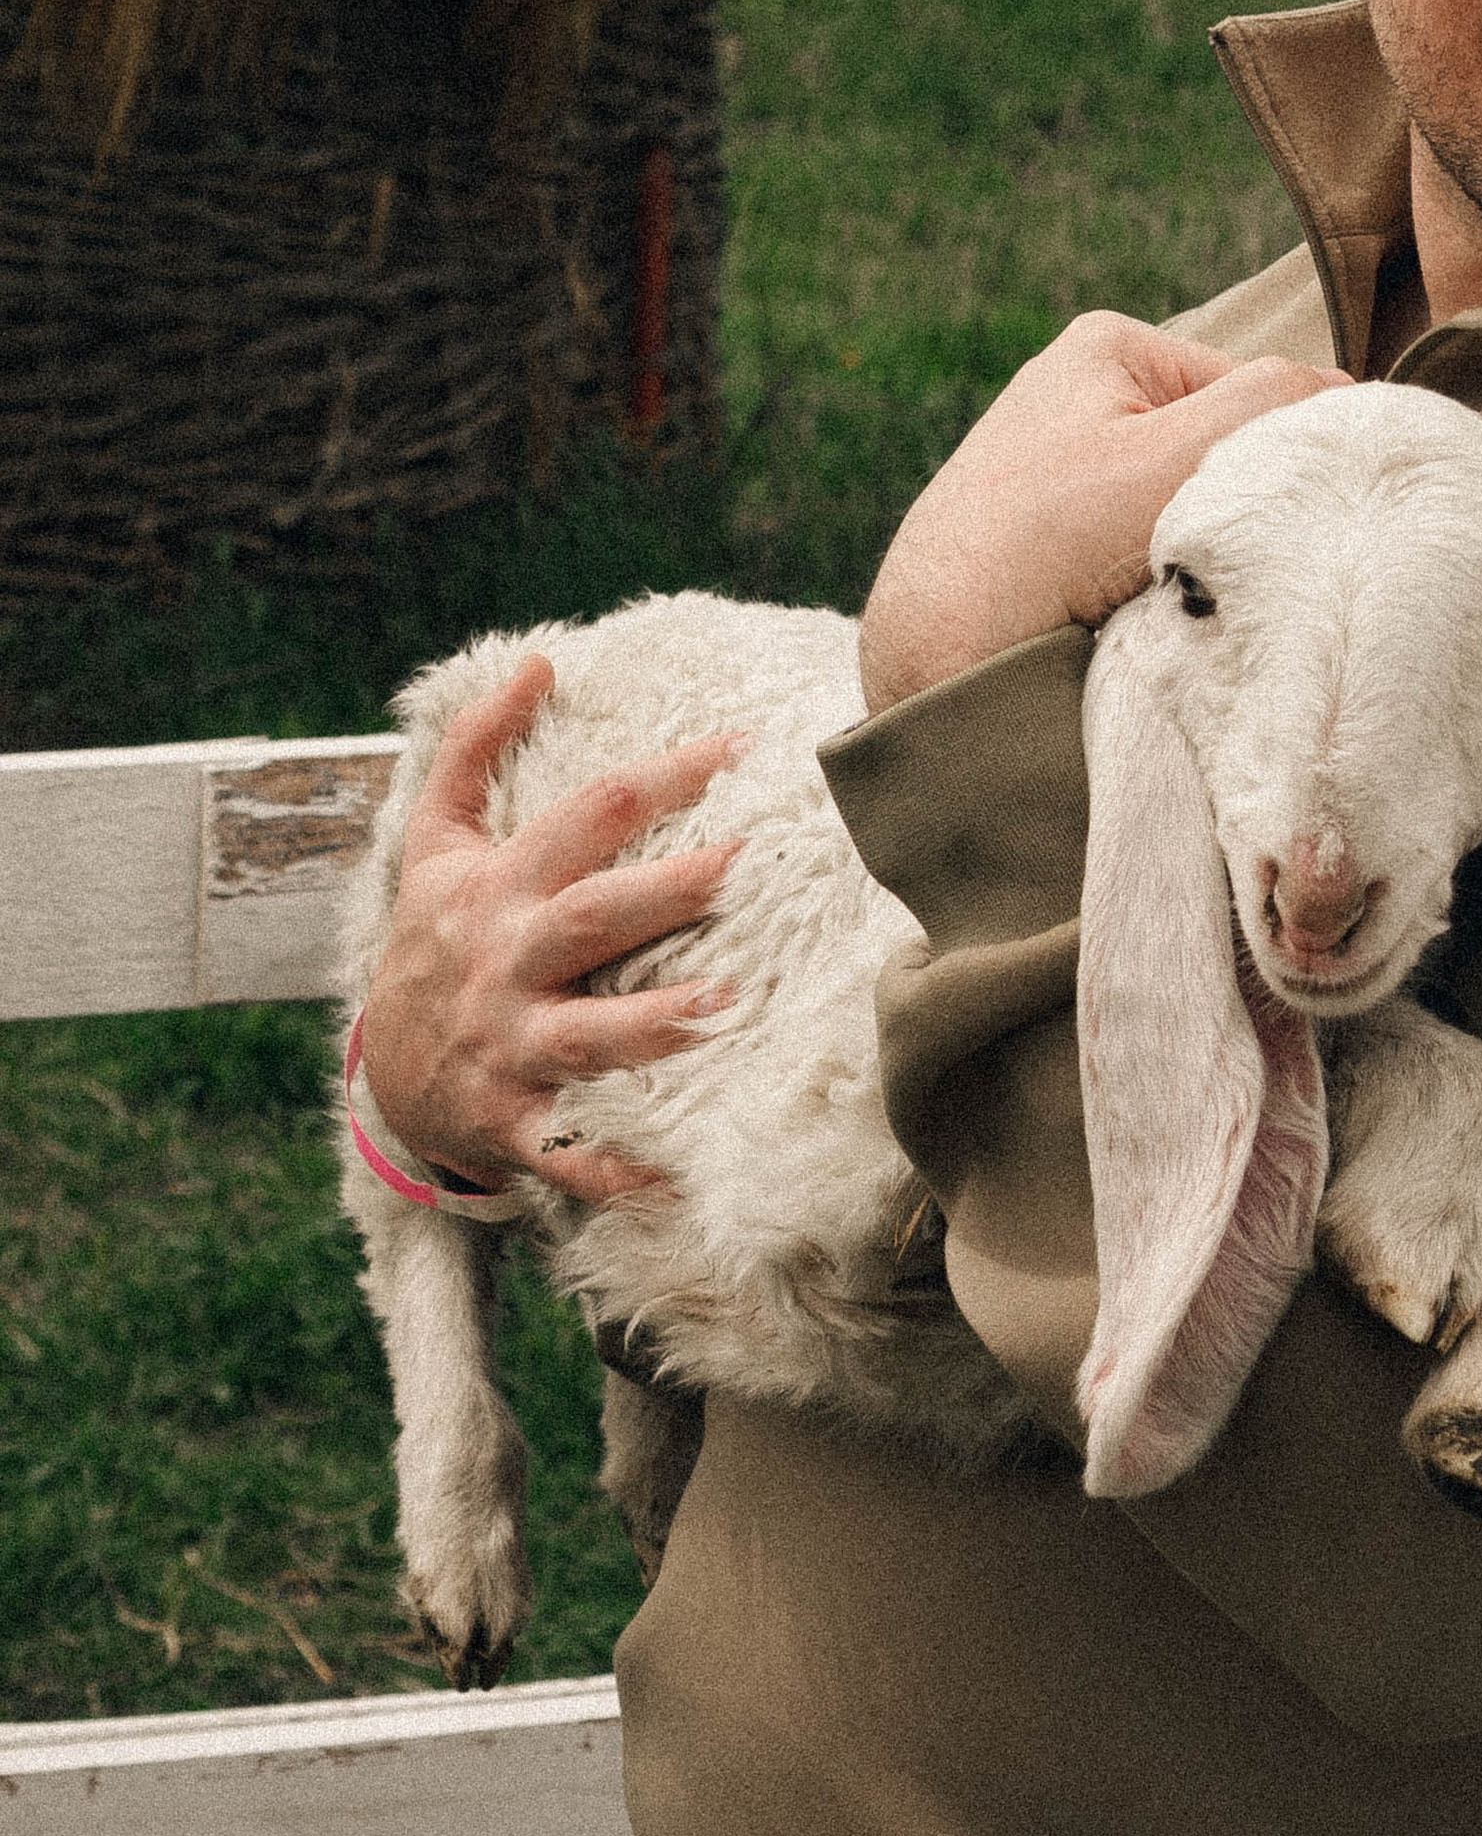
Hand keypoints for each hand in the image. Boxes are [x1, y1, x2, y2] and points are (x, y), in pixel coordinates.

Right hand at [358, 653, 746, 1203]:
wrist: (382, 1078)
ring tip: (728, 1005)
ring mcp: (511, 1048)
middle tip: (745, 863)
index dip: (659, 778)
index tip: (738, 747)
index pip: (586, 817)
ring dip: (657, 1025)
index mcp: (498, 889)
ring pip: (589, 1037)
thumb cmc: (434, 940)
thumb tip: (537, 659)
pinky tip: (677, 1176)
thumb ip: (473, 746)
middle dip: (667, 892)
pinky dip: (617, 1170)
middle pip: (594, 918)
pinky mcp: (515, 1123)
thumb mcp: (435, 842)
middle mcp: (507, 965)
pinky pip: (571, 1152)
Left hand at [858, 310, 1347, 713]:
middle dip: (1228, 512)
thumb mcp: (1172, 459)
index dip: (1277, 461)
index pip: (1254, 392)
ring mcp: (1060, 473)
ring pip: (1181, 514)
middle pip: (1216, 455)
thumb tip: (1353, 400)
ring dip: (1191, 558)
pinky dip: (1149, 589)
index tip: (1264, 523)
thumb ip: (1269, 407)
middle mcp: (1080, 398)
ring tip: (1165, 598)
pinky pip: (1137, 558)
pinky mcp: (1046, 544)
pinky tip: (1130, 619)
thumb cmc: (1039, 548)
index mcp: (1109, 348)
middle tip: (1215, 567)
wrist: (930, 663)